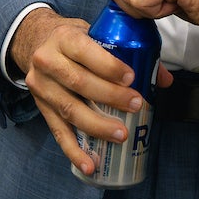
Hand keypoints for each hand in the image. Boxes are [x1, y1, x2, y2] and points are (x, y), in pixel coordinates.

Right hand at [11, 9, 172, 175]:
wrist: (35, 43)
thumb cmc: (73, 40)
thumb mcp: (94, 33)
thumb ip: (128, 52)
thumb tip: (163, 79)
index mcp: (64, 38)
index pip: (86, 51)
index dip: (109, 66)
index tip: (131, 78)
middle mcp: (48, 62)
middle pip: (79, 82)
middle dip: (110, 96)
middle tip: (135, 105)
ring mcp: (42, 88)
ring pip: (69, 110)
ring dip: (97, 126)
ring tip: (120, 135)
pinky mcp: (42, 109)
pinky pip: (58, 133)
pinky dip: (74, 152)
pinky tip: (90, 165)